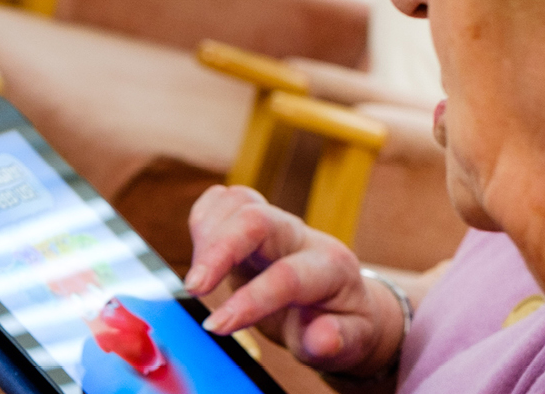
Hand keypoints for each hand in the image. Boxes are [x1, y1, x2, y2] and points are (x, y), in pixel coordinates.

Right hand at [183, 186, 403, 374]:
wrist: (341, 301)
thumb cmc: (342, 324)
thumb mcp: (351, 343)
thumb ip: (337, 341)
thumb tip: (322, 338)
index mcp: (331, 267)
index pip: (287, 275)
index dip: (250, 300)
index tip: (217, 327)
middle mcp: (301, 237)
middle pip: (256, 220)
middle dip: (218, 250)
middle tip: (192, 288)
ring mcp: (275, 224)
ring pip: (237, 201)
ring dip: (207, 234)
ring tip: (198, 279)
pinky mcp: (252, 221)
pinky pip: (222, 201)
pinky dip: (203, 220)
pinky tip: (200, 255)